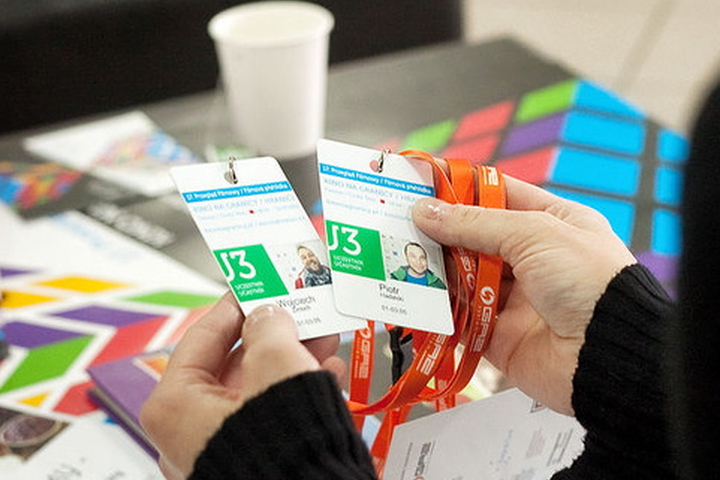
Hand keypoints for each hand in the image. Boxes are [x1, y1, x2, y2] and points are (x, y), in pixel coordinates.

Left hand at [140, 293, 342, 478]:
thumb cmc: (279, 446)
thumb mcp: (276, 361)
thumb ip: (270, 328)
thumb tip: (269, 316)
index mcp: (175, 406)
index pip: (203, 336)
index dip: (236, 306)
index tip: (255, 288)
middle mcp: (187, 432)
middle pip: (233, 365)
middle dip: (273, 335)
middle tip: (295, 313)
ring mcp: (218, 450)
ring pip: (256, 390)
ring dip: (290, 360)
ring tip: (321, 340)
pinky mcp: (247, 464)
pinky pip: (268, 416)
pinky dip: (294, 391)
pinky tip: (325, 374)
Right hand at [412, 175, 635, 413]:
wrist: (608, 355)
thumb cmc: (590, 282)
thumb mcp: (535, 233)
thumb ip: (475, 224)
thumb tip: (426, 212)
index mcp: (551, 223)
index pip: (498, 196)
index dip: (462, 188)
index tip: (423, 183)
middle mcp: (531, 259)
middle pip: (474, 238)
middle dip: (440, 232)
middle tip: (400, 222)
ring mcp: (514, 298)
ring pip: (463, 278)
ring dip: (435, 269)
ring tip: (400, 255)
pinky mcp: (497, 335)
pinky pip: (459, 319)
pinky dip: (438, 309)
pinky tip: (415, 294)